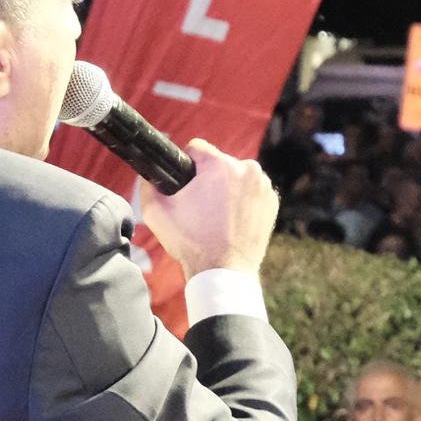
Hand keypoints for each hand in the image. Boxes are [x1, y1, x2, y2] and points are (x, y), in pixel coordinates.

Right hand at [140, 141, 278, 276]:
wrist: (224, 272)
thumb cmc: (190, 242)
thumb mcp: (156, 212)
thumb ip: (149, 183)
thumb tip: (150, 173)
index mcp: (220, 165)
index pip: (197, 149)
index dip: (186, 165)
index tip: (184, 182)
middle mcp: (247, 169)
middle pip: (218, 163)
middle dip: (207, 179)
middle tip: (199, 206)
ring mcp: (264, 186)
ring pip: (236, 177)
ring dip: (226, 189)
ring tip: (215, 215)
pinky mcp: (272, 202)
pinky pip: (251, 191)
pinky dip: (242, 201)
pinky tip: (232, 220)